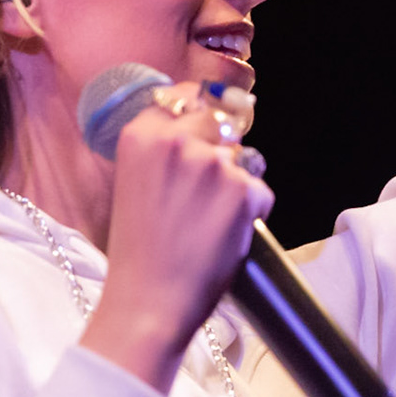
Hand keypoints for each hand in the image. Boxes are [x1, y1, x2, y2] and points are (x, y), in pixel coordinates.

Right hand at [84, 82, 272, 392]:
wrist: (149, 301)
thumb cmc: (141, 250)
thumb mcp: (135, 181)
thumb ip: (163, 147)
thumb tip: (205, 117)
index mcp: (141, 134)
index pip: (186, 95)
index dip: (199, 114)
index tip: (200, 134)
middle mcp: (176, 139)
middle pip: (219, 120)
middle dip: (220, 147)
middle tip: (205, 192)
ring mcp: (212, 163)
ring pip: (243, 157)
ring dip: (236, 183)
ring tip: (207, 221)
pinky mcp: (243, 190)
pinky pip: (260, 189)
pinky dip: (251, 211)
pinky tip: (223, 235)